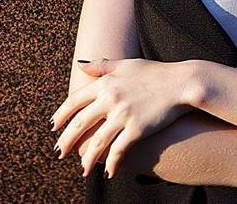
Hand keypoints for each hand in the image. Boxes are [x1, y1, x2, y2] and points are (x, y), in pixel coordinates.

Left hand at [50, 58, 199, 178]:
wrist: (182, 83)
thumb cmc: (155, 73)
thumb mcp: (126, 65)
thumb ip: (102, 66)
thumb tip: (80, 65)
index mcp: (105, 83)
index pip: (74, 101)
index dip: (61, 115)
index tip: (54, 127)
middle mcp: (110, 99)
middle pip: (80, 123)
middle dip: (67, 141)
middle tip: (60, 153)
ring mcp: (123, 115)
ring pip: (97, 141)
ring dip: (87, 158)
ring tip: (82, 169)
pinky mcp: (137, 129)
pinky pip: (118, 150)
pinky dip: (112, 163)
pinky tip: (109, 171)